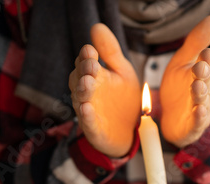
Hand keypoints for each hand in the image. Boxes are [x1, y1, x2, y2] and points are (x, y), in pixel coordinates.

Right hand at [69, 24, 139, 157]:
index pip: (84, 63)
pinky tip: (87, 109)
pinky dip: (86, 117)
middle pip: (78, 80)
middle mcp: (87, 93)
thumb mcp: (122, 71)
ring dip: (83, 91)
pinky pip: (88, 123)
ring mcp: (88, 111)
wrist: (131, 130)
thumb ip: (111, 52)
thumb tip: (96, 26)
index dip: (86, 58)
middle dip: (83, 72)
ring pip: (80, 100)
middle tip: (91, 66)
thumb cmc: (123, 98)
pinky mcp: (94, 130)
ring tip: (87, 83)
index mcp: (93, 77)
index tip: (91, 51)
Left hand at [160, 15, 209, 147]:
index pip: (208, 63)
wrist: (171, 118)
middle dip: (204, 75)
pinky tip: (199, 110)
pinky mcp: (195, 125)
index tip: (205, 53)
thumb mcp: (182, 62)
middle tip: (200, 68)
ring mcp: (203, 108)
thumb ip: (196, 43)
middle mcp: (208, 90)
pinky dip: (199, 116)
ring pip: (203, 100)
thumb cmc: (179, 87)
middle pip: (207, 81)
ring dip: (200, 93)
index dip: (207, 59)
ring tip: (197, 86)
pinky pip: (198, 120)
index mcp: (206, 73)